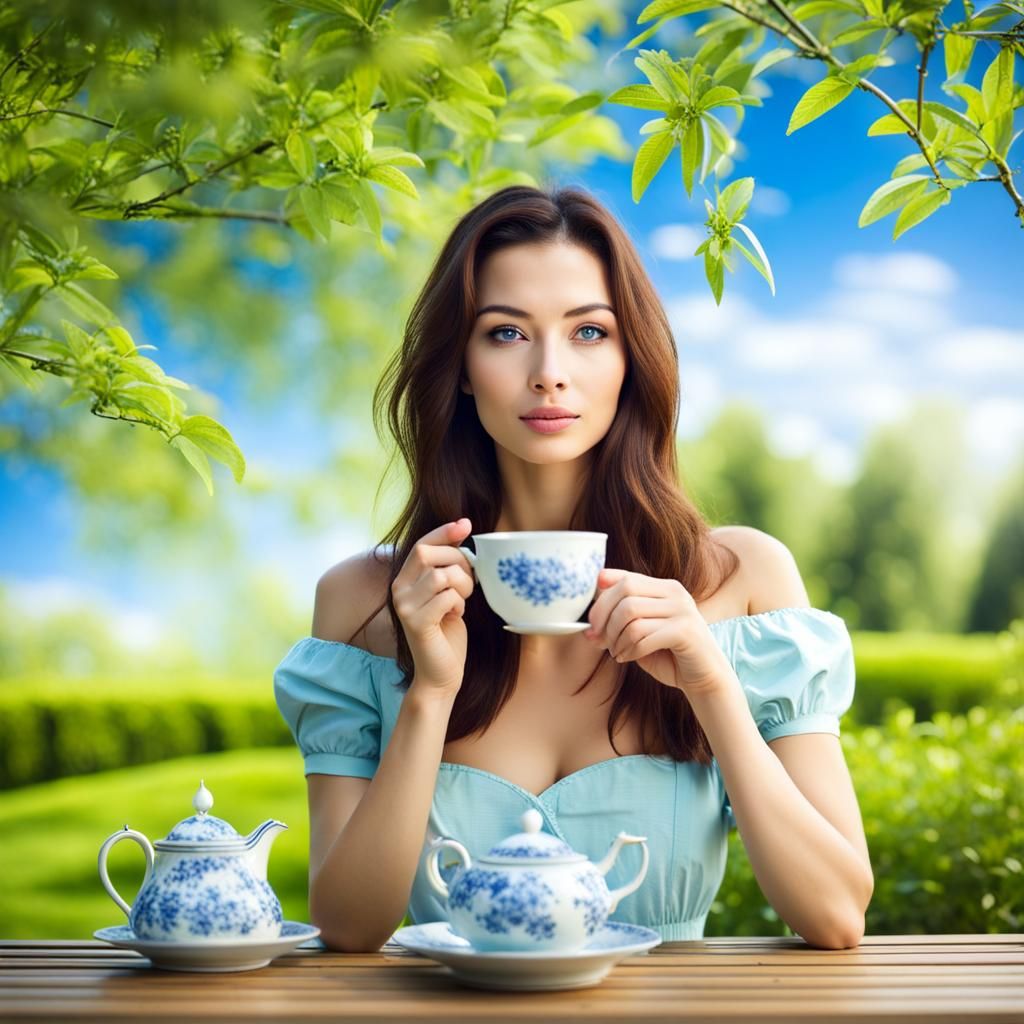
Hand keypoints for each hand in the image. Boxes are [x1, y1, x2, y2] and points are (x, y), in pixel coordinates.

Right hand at [391, 519, 475, 694]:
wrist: (441, 674)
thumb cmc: (448, 632)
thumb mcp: (447, 592)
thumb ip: (447, 566)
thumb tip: (462, 528)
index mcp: (404, 580)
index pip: (421, 544)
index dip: (444, 532)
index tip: (466, 524)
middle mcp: (398, 590)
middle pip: (431, 554)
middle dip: (459, 562)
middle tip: (469, 582)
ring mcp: (404, 606)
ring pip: (442, 575)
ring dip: (463, 585)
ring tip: (463, 600)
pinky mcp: (416, 622)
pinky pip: (447, 597)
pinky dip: (459, 603)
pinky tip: (457, 614)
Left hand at [583, 568, 735, 693]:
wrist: (705, 679)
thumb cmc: (669, 655)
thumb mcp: (642, 632)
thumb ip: (622, 619)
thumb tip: (589, 622)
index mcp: (665, 587)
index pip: (625, 578)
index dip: (601, 598)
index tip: (592, 622)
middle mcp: (675, 593)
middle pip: (625, 591)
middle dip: (604, 617)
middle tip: (599, 639)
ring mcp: (682, 610)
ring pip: (630, 613)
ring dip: (615, 637)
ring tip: (616, 651)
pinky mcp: (685, 632)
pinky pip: (642, 636)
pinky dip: (628, 650)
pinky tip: (627, 657)